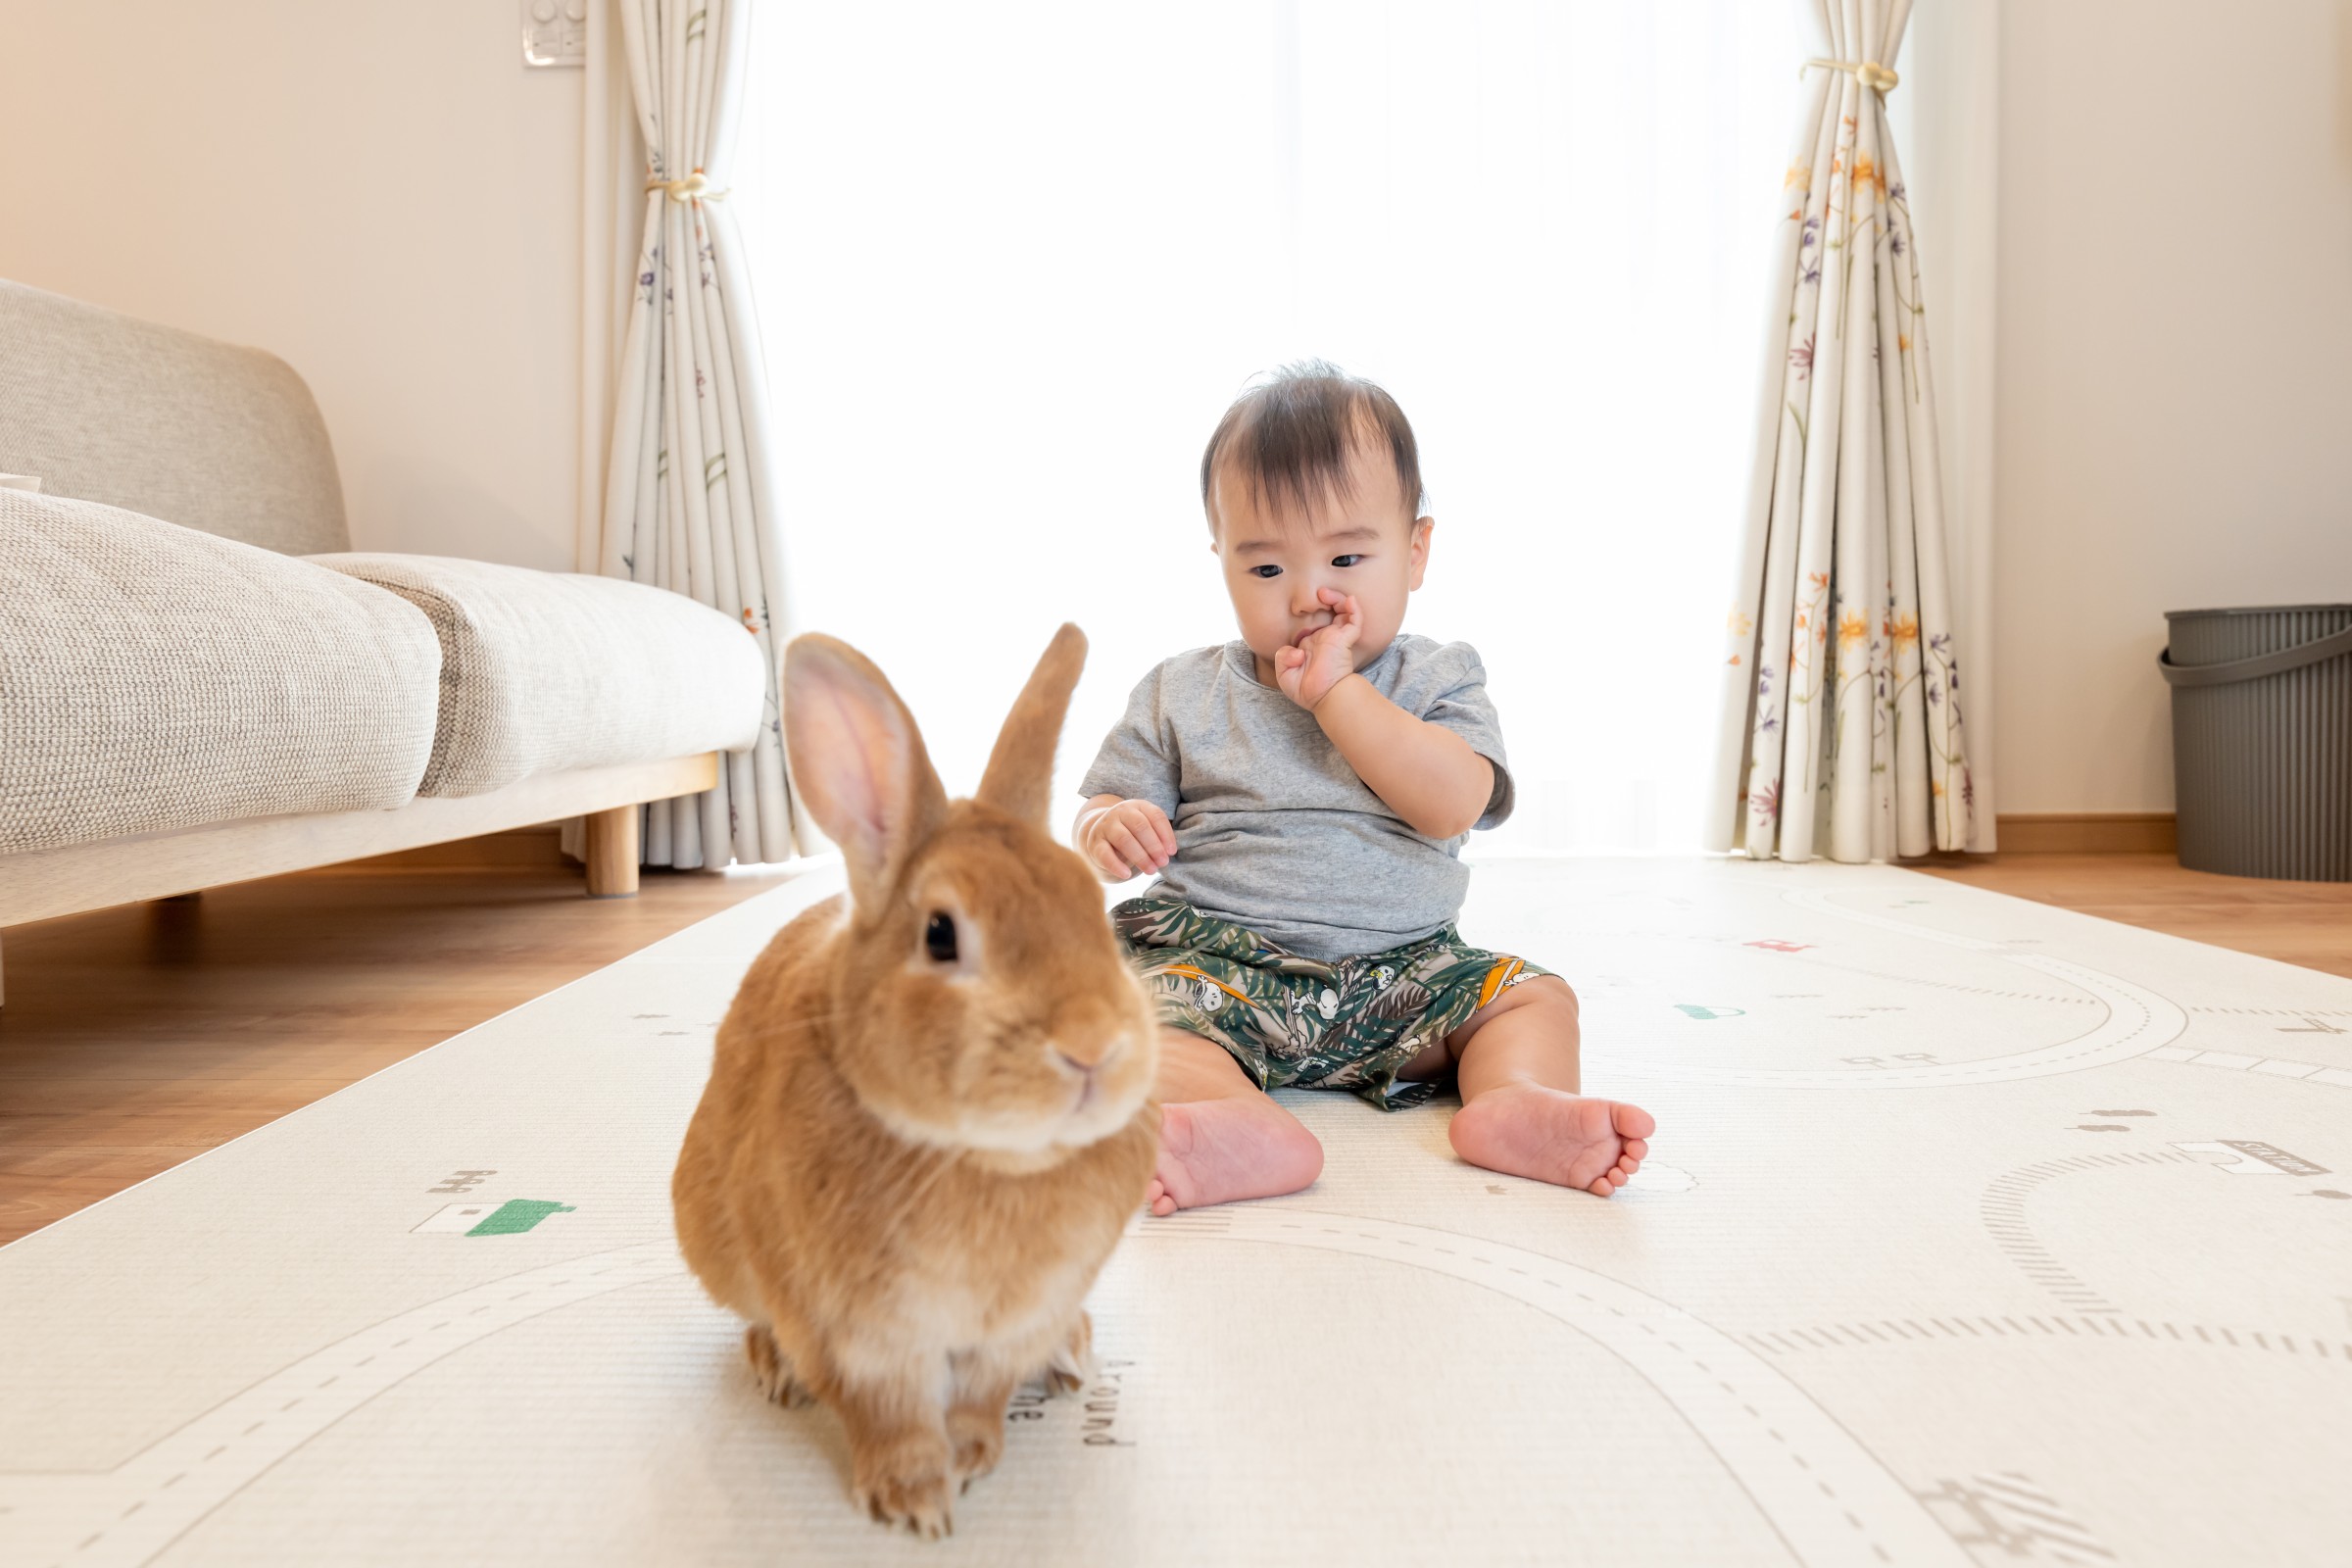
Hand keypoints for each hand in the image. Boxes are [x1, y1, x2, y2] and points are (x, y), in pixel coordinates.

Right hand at [1079, 798, 1175, 880]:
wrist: (1100, 833)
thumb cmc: (1132, 833)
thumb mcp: (1146, 829)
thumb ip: (1158, 837)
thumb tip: (1168, 853)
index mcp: (1138, 806)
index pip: (1155, 815)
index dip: (1166, 834)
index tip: (1172, 852)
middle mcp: (1121, 812)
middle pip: (1140, 826)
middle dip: (1154, 846)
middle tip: (1163, 862)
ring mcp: (1106, 826)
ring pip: (1124, 839)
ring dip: (1140, 857)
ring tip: (1151, 870)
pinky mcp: (1095, 843)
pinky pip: (1105, 854)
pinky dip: (1116, 865)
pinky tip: (1127, 874)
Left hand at [1274, 589, 1362, 710]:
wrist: (1324, 699)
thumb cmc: (1307, 690)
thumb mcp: (1284, 674)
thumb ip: (1283, 657)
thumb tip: (1297, 650)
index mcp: (1312, 645)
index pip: (1313, 623)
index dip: (1307, 615)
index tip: (1298, 611)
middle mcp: (1325, 639)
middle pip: (1330, 612)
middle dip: (1326, 599)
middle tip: (1318, 594)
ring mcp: (1335, 638)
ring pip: (1343, 611)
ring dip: (1337, 598)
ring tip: (1326, 593)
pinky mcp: (1344, 640)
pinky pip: (1355, 620)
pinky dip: (1354, 608)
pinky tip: (1350, 601)